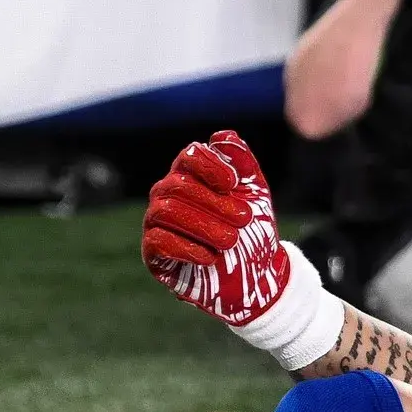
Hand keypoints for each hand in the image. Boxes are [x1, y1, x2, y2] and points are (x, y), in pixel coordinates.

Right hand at [141, 131, 289, 327]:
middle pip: (178, 185)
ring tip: (232, 240)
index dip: (210, 166)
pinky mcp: (154, 254)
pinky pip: (158, 242)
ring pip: (165, 211)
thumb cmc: (254, 231)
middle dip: (214, 202)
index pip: (190, 156)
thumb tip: (223, 136)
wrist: (257, 275)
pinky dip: (185, 248)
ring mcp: (157, 224)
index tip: (234, 184)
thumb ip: (243, 164)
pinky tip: (210, 257)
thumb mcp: (256, 194)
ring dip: (203, 225)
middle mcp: (168, 195)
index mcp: (192, 176)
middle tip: (245, 219)